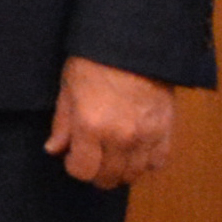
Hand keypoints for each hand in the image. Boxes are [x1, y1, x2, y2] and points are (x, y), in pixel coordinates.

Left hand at [46, 55, 177, 186]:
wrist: (133, 43)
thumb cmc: (94, 62)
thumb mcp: (68, 90)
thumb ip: (62, 125)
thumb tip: (54, 149)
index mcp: (91, 127)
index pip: (83, 171)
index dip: (75, 167)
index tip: (74, 157)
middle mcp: (120, 137)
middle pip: (109, 178)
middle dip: (97, 173)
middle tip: (93, 158)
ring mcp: (147, 136)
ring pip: (135, 174)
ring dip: (122, 170)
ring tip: (114, 156)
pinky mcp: (166, 129)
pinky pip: (159, 161)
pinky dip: (148, 162)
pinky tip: (138, 151)